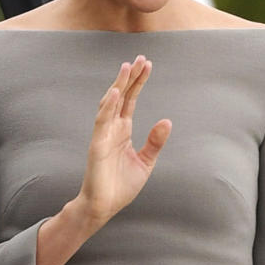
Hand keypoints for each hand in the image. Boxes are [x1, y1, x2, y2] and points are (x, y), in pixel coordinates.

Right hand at [76, 56, 171, 227]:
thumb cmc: (121, 186)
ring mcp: (103, 136)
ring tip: (127, 67)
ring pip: (110, 104)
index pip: (130, 100)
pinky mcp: (97, 146)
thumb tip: (167, 121)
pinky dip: (107, 107)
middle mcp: (112, 129)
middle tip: (140, 58)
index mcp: (123, 131)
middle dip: (130, 77)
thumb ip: (155, 142)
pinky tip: (114, 92)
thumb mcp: (145, 163)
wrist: (104, 207)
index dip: (138, 82)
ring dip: (118, 85)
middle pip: (121, 96)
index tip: (147, 64)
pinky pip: (101, 123)